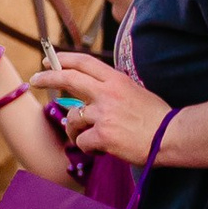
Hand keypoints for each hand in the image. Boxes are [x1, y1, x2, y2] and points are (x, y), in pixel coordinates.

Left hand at [35, 51, 170, 161]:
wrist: (172, 136)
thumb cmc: (155, 118)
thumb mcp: (135, 92)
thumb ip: (110, 91)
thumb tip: (85, 97)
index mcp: (116, 80)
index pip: (84, 62)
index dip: (63, 59)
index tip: (48, 60)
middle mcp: (107, 93)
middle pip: (68, 79)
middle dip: (47, 77)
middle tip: (35, 79)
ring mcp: (103, 114)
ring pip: (72, 118)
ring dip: (76, 130)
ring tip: (92, 138)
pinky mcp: (103, 135)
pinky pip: (82, 141)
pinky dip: (89, 148)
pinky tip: (104, 149)